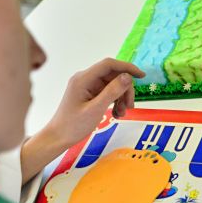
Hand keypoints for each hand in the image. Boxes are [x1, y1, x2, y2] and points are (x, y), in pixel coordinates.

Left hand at [20, 59, 143, 182]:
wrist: (59, 138)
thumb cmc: (74, 125)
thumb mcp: (95, 109)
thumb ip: (112, 92)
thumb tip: (128, 76)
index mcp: (83, 79)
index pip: (109, 64)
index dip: (127, 67)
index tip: (142, 76)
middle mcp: (86, 79)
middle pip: (113, 76)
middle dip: (125, 89)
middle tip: (130, 106)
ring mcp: (88, 86)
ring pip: (113, 85)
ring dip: (122, 97)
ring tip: (122, 113)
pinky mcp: (90, 94)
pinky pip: (109, 92)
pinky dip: (116, 101)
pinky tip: (117, 114)